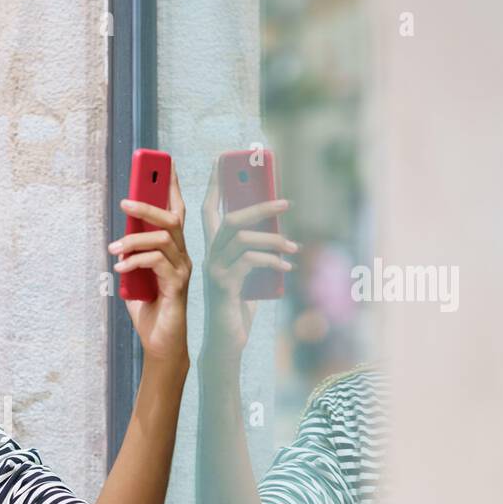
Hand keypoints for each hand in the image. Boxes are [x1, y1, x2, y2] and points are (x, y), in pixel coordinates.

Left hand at [109, 158, 192, 364]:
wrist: (160, 344)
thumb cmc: (149, 311)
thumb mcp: (135, 278)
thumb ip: (132, 257)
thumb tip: (119, 239)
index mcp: (173, 251)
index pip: (176, 212)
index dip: (172, 187)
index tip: (163, 165)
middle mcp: (183, 256)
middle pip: (172, 219)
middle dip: (148, 206)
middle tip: (125, 203)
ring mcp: (183, 270)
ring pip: (163, 238)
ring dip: (133, 240)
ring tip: (113, 250)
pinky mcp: (177, 286)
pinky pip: (157, 262)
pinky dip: (135, 261)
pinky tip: (120, 268)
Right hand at [201, 158, 295, 358]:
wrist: (227, 342)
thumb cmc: (239, 308)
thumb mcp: (251, 274)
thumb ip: (257, 253)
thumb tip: (279, 232)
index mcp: (213, 250)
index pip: (209, 210)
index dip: (214, 185)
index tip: (222, 161)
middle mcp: (209, 256)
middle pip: (230, 218)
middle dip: (259, 205)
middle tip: (286, 202)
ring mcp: (214, 270)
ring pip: (243, 238)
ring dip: (273, 238)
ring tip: (293, 246)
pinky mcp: (224, 285)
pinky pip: (250, 261)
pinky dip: (273, 261)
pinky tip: (287, 267)